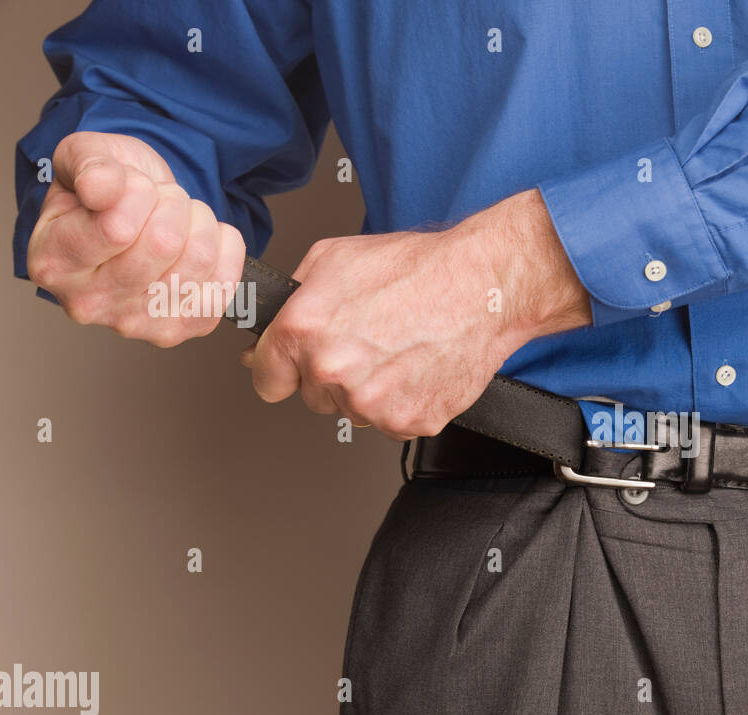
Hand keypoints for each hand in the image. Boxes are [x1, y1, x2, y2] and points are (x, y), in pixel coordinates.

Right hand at [25, 131, 245, 347]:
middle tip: (160, 198)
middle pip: (164, 243)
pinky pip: (226, 282)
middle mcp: (89, 303)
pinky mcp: (183, 328)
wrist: (133, 216)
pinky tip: (203, 237)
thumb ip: (89, 164)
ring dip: (200, 221)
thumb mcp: (85, 155)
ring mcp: (138, 323)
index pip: (117, 228)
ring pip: (199, 258)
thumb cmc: (108, 189)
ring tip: (179, 215)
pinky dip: (226, 246)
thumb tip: (102, 190)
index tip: (131, 183)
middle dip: (172, 202)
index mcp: (53, 262)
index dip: (138, 192)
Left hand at [243, 188, 591, 439]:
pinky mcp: (408, 422)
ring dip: (371, 391)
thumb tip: (266, 338)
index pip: (266, 380)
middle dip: (335, 376)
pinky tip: (417, 368)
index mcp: (304, 330)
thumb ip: (292, 299)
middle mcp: (333, 371)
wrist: (481, 288)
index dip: (282, 370)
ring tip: (399, 350)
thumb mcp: (335, 258)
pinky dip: (405, 402)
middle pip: (314, 398)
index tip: (295, 368)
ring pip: (355, 412)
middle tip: (370, 343)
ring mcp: (371, 403)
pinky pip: (392, 423)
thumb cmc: (417, 269)